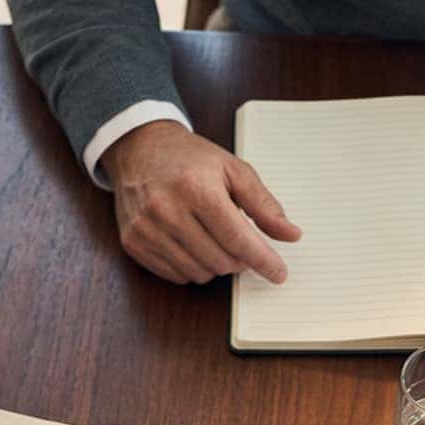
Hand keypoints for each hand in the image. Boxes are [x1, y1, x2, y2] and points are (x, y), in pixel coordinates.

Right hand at [100, 121, 300, 284]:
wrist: (139, 148)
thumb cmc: (189, 159)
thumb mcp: (233, 169)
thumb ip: (263, 204)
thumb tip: (290, 234)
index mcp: (196, 188)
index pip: (237, 239)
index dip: (262, 260)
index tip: (278, 273)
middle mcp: (167, 210)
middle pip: (220, 260)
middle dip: (238, 259)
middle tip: (239, 242)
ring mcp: (147, 229)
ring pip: (199, 273)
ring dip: (215, 264)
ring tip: (213, 238)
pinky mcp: (134, 243)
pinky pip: (176, 275)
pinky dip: (192, 267)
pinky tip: (191, 244)